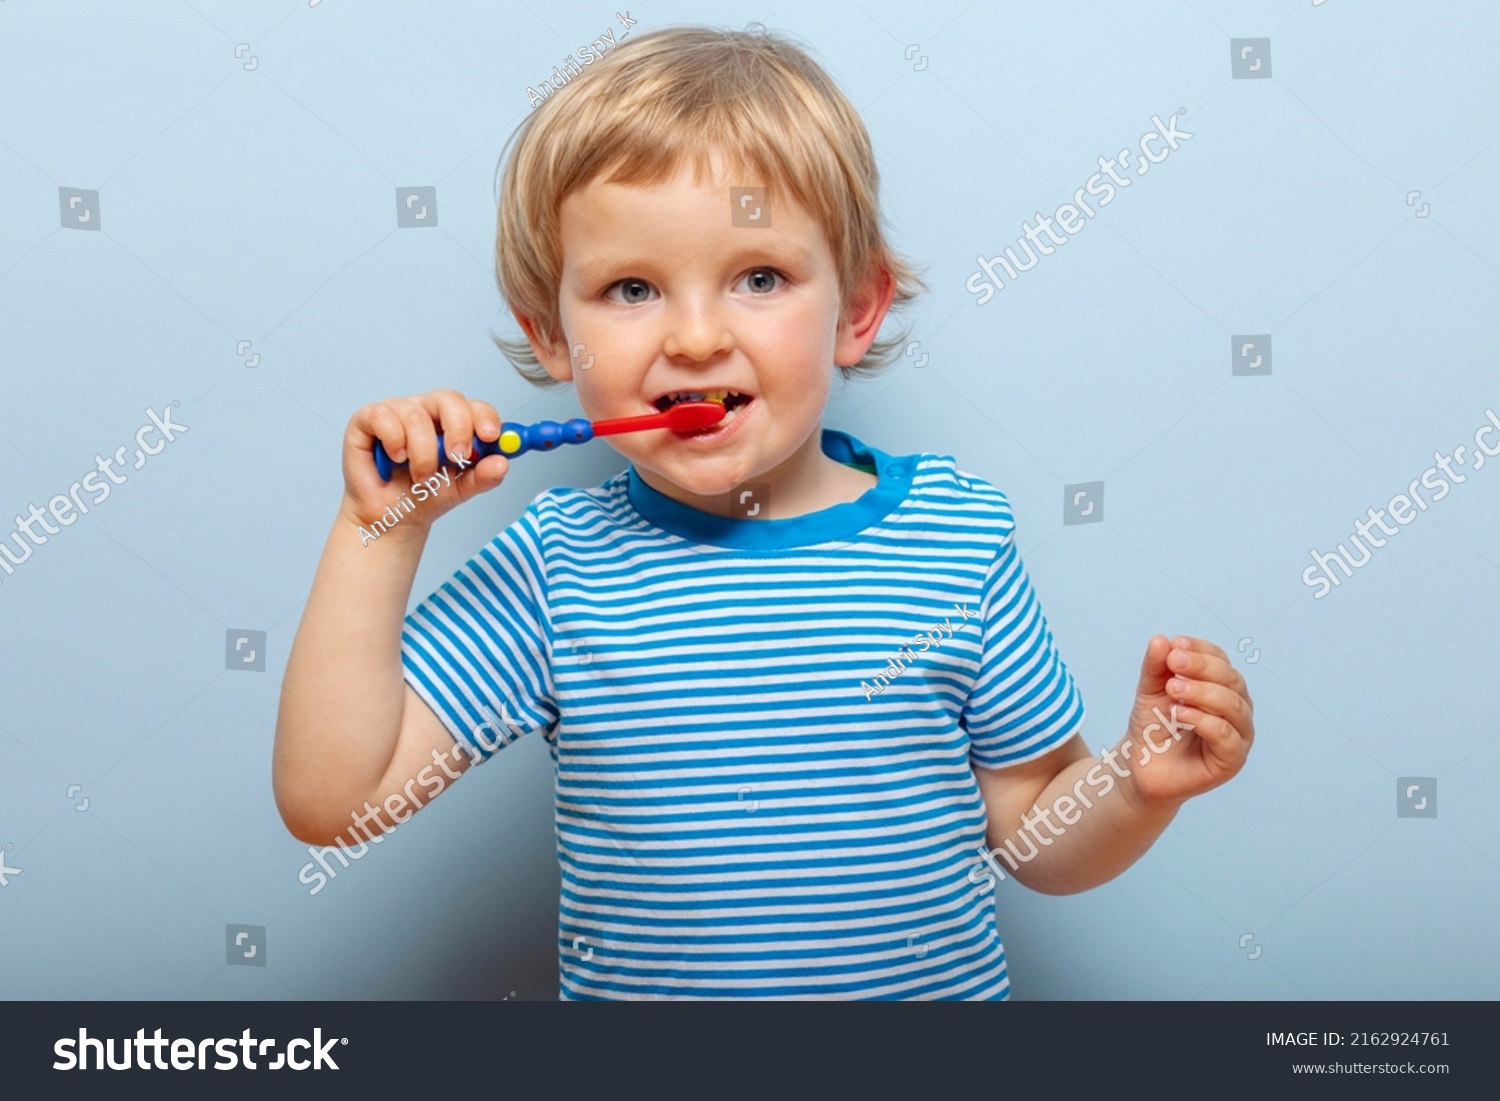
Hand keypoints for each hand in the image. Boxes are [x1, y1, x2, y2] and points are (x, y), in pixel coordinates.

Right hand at [340, 390, 508, 531]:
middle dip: (458, 428)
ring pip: (416, 416)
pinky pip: (384, 417)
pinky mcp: (368, 418)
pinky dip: (394, 442)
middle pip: (448, 398)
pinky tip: (396, 459)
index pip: (473, 406)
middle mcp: (426, 410)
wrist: (390, 517)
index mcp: (452, 421)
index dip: (485, 417)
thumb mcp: (460, 489)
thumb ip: (483, 476)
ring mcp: (397, 411)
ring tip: (421, 477)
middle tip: (458, 456)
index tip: (492, 436)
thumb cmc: (423, 495)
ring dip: (423, 453)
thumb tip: (502, 463)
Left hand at [1116, 635, 1254, 809]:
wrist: (1140, 766)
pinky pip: (1227, 735)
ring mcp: (1238, 734)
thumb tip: (1161, 640)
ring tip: (1173, 689)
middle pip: (1231, 679)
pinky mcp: (1232, 759)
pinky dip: (1204, 720)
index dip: (1200, 649)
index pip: (1220, 660)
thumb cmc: (1153, 726)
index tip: (1175, 644)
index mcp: (1221, 686)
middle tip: (1173, 663)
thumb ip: (1156, 666)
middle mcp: (1236, 707)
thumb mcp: (1150, 690)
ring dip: (1203, 692)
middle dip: (1201, 667)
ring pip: (1233, 705)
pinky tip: (1180, 713)